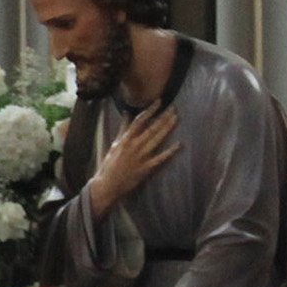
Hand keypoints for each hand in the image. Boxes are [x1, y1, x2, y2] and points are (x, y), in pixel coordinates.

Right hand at [84, 100, 180, 214]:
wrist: (107, 185)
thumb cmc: (109, 165)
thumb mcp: (115, 144)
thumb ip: (123, 129)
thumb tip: (126, 113)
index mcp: (126, 139)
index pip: (140, 120)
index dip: (150, 110)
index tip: (159, 102)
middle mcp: (134, 146)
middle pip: (152, 128)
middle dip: (163, 117)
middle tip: (174, 108)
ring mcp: (141, 157)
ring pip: (157, 139)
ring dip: (167, 128)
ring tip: (176, 119)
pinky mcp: (146, 168)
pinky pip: (160, 158)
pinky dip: (170, 151)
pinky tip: (179, 144)